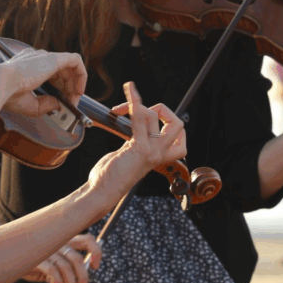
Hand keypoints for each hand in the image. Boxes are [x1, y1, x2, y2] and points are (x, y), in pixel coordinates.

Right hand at [0, 49, 86, 116]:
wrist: (2, 84)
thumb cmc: (9, 94)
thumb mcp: (30, 105)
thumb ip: (46, 104)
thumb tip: (59, 104)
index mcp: (28, 66)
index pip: (50, 75)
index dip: (59, 89)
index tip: (62, 103)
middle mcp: (38, 59)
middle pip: (61, 72)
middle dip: (69, 89)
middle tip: (70, 104)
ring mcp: (46, 57)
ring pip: (70, 67)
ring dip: (75, 84)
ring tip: (75, 99)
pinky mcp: (54, 58)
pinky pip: (75, 60)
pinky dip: (81, 74)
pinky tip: (79, 89)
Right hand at [22, 233, 102, 282]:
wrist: (9, 258)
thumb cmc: (34, 262)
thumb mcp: (52, 266)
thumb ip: (64, 272)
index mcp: (65, 240)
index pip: (87, 240)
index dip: (96, 252)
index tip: (96, 267)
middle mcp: (58, 242)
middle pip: (77, 259)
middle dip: (83, 278)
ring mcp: (47, 249)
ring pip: (66, 268)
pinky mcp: (37, 257)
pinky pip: (53, 271)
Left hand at [87, 82, 185, 202]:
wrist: (103, 191)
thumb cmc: (111, 175)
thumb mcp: (129, 155)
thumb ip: (137, 141)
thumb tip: (133, 122)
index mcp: (158, 156)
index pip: (180, 138)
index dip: (170, 123)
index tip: (150, 118)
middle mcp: (158, 153)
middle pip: (177, 124)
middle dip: (162, 110)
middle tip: (140, 112)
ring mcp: (151, 151)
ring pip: (153, 116)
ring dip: (134, 105)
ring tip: (117, 109)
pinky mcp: (139, 148)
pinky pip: (139, 118)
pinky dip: (133, 101)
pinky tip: (129, 90)